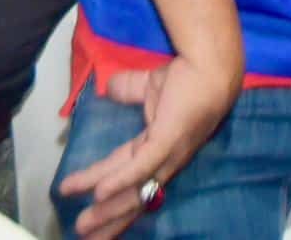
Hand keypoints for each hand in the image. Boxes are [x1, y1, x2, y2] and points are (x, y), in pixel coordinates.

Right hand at [58, 57, 239, 238]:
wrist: (208, 67)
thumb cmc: (185, 79)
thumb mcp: (148, 88)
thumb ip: (127, 89)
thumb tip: (108, 88)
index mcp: (155, 151)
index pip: (128, 183)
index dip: (109, 200)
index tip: (91, 217)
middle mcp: (162, 162)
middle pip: (130, 197)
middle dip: (106, 218)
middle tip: (82, 235)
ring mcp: (166, 155)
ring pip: (132, 190)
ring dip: (106, 209)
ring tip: (84, 222)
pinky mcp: (167, 141)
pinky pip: (140, 167)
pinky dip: (119, 181)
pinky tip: (99, 194)